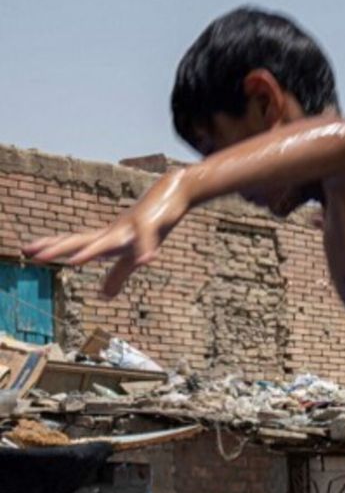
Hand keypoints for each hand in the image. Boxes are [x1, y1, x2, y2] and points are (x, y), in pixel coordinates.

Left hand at [23, 169, 191, 296]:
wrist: (171, 196)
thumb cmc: (150, 225)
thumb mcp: (132, 256)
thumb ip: (116, 276)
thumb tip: (103, 296)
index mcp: (105, 239)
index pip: (73, 243)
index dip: (50, 247)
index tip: (26, 251)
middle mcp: (112, 232)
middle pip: (81, 241)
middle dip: (57, 249)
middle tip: (31, 254)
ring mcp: (130, 228)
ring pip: (107, 241)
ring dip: (91, 251)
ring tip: (73, 261)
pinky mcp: (151, 225)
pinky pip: (147, 239)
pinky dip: (145, 248)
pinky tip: (147, 260)